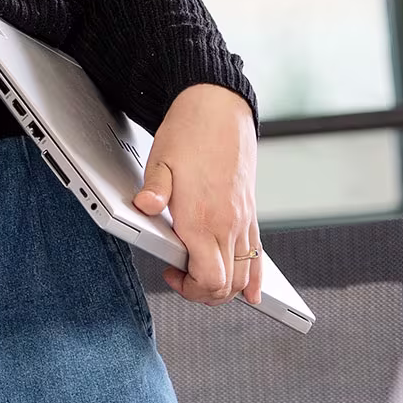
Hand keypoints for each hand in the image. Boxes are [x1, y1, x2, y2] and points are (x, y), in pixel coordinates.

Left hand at [133, 83, 261, 305]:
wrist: (219, 108)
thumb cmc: (187, 133)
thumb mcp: (160, 159)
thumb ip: (153, 189)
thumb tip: (143, 206)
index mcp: (202, 217)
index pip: (208, 279)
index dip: (189, 289)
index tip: (169, 273)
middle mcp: (227, 224)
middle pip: (227, 286)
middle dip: (204, 295)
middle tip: (181, 278)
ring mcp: (243, 221)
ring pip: (244, 276)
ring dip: (226, 290)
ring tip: (203, 281)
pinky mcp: (250, 214)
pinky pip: (259, 257)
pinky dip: (256, 280)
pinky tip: (254, 294)